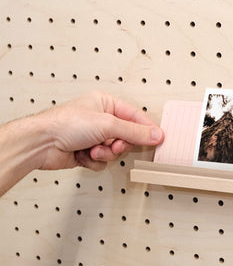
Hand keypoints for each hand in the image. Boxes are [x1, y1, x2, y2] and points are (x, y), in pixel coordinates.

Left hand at [38, 91, 163, 170]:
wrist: (41, 143)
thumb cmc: (65, 124)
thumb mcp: (107, 124)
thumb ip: (134, 131)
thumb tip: (155, 134)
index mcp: (106, 104)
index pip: (135, 116)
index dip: (146, 128)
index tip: (157, 138)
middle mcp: (100, 119)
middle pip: (126, 136)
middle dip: (118, 144)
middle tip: (114, 145)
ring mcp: (93, 136)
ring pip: (114, 151)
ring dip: (105, 154)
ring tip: (93, 149)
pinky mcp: (86, 151)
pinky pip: (102, 160)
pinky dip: (94, 160)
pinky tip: (83, 154)